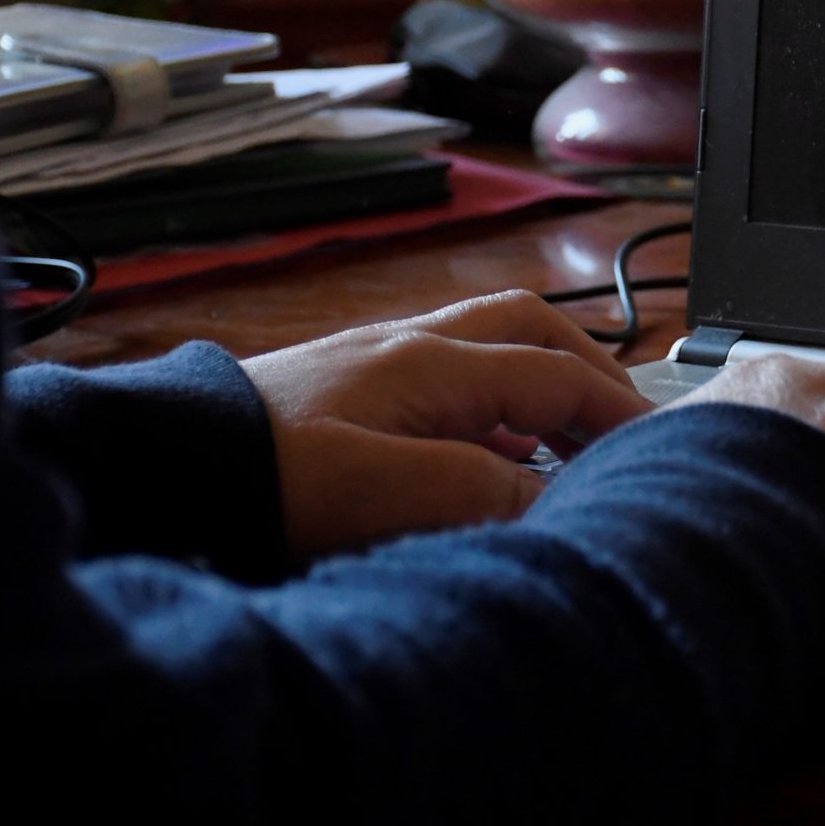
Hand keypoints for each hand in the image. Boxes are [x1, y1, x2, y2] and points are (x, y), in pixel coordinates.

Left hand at [242, 291, 653, 561]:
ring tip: (572, 443)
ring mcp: (378, 364)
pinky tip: (494, 456)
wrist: (166, 467)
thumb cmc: (263, 478)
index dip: (616, 411)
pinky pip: (452, 381)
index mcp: (431, 361)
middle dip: (590, 369)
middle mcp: (410, 346)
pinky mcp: (351, 393)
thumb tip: (550, 495)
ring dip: (544, 384)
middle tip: (626, 425)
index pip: (556, 372)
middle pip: (530, 329)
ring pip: (491, 349)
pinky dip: (496, 408)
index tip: (658, 450)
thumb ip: (481, 490)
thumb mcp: (384, 493)